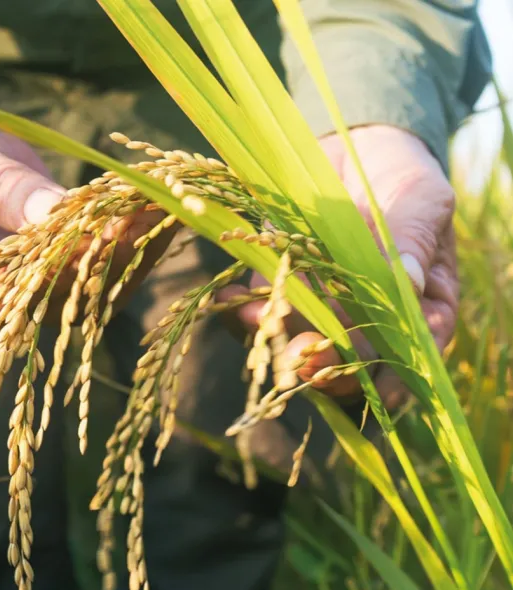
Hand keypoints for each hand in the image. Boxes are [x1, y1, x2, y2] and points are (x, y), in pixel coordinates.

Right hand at [0, 105, 171, 323]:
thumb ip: (5, 192)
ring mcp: (33, 291)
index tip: (87, 241)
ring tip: (163, 206)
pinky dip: (132, 236)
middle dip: (101, 256)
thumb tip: (55, 213)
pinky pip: (101, 264)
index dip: (45, 275)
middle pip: (54, 296)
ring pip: (88, 287)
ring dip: (129, 249)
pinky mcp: (63, 272)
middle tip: (142, 217)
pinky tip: (160, 205)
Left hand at [218, 125, 457, 406]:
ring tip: (257, 321)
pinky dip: (244, 310)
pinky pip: (264, 307)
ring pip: (301, 338)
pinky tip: (230, 300)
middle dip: (325, 364)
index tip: (372, 383)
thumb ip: (413, 239)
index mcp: (419, 305)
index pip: (411, 351)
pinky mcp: (283, 283)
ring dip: (277, 338)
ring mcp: (322, 303)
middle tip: (302, 359)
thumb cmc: (404, 174)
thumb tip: (410, 283)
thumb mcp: (420, 199)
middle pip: (350, 358)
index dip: (393, 374)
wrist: (355, 144)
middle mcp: (369, 315)